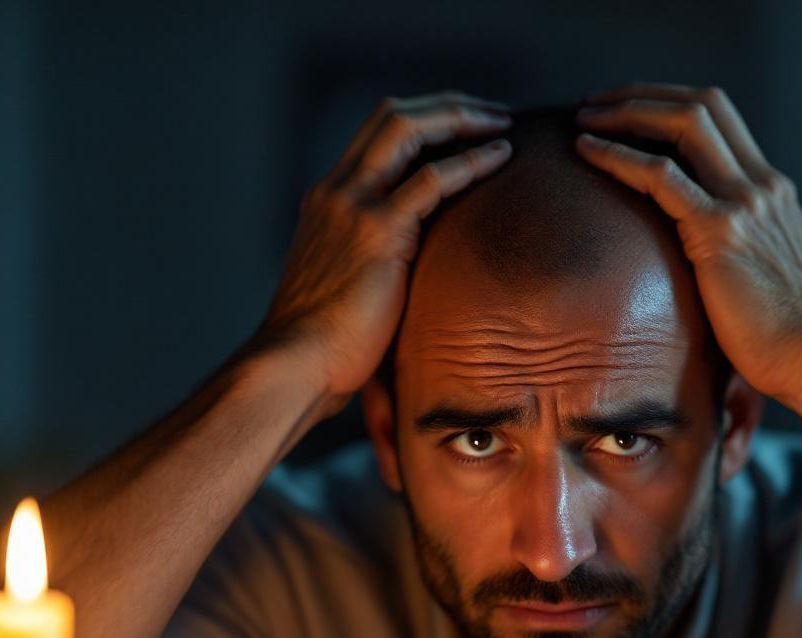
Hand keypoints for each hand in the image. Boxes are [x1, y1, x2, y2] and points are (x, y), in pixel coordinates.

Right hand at [254, 92, 513, 397]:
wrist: (297, 365)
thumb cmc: (326, 344)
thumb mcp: (350, 284)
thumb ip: (378, 260)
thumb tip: (416, 274)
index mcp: (329, 199)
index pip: (378, 134)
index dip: (427, 120)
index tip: (468, 130)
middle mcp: (338, 190)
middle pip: (393, 115)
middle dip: (449, 107)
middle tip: (495, 117)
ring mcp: (354, 205)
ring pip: (409, 129)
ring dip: (462, 119)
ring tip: (504, 126)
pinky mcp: (377, 231)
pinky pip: (431, 178)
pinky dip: (470, 161)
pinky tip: (501, 158)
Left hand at [574, 83, 801, 404]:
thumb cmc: (787, 338)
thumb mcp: (765, 277)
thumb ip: (738, 253)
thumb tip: (700, 268)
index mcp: (772, 193)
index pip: (721, 120)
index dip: (668, 105)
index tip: (627, 112)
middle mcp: (762, 186)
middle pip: (701, 105)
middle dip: (642, 95)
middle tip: (595, 104)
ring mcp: (745, 203)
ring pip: (684, 124)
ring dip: (627, 112)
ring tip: (584, 118)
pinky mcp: (721, 232)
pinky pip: (661, 176)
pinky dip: (619, 156)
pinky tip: (586, 152)